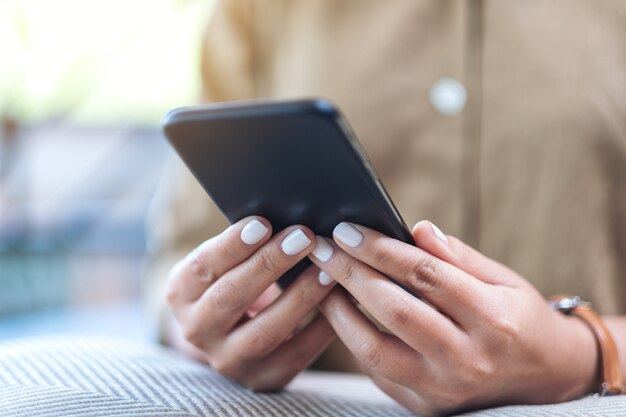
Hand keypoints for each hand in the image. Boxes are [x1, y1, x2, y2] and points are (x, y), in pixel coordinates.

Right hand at [166, 216, 335, 390]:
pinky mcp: (263, 378)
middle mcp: (198, 331)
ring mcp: (229, 360)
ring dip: (299, 298)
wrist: (231, 333)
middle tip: (304, 238)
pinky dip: (321, 328)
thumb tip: (287, 220)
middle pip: (230, 298)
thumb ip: (244, 244)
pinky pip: (295, 355)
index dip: (232, 246)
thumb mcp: (226, 262)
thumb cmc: (235, 279)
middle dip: (269, 265)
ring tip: (328, 270)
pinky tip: (340, 302)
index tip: (264, 223)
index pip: (203, 267)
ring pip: (264, 332)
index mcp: (181, 293)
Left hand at [308, 221, 598, 415]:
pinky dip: (353, 339)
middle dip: (350, 274)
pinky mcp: (425, 405)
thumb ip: (458, 256)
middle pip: (394, 311)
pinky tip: (340, 312)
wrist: (545, 377)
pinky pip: (377, 370)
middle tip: (321, 248)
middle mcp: (468, 359)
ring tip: (320, 280)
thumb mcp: (503, 279)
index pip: (426, 276)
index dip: (381, 250)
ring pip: (374, 349)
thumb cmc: (520, 317)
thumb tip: (415, 229)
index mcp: (492, 319)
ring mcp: (444, 389)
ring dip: (339, 311)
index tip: (346, 230)